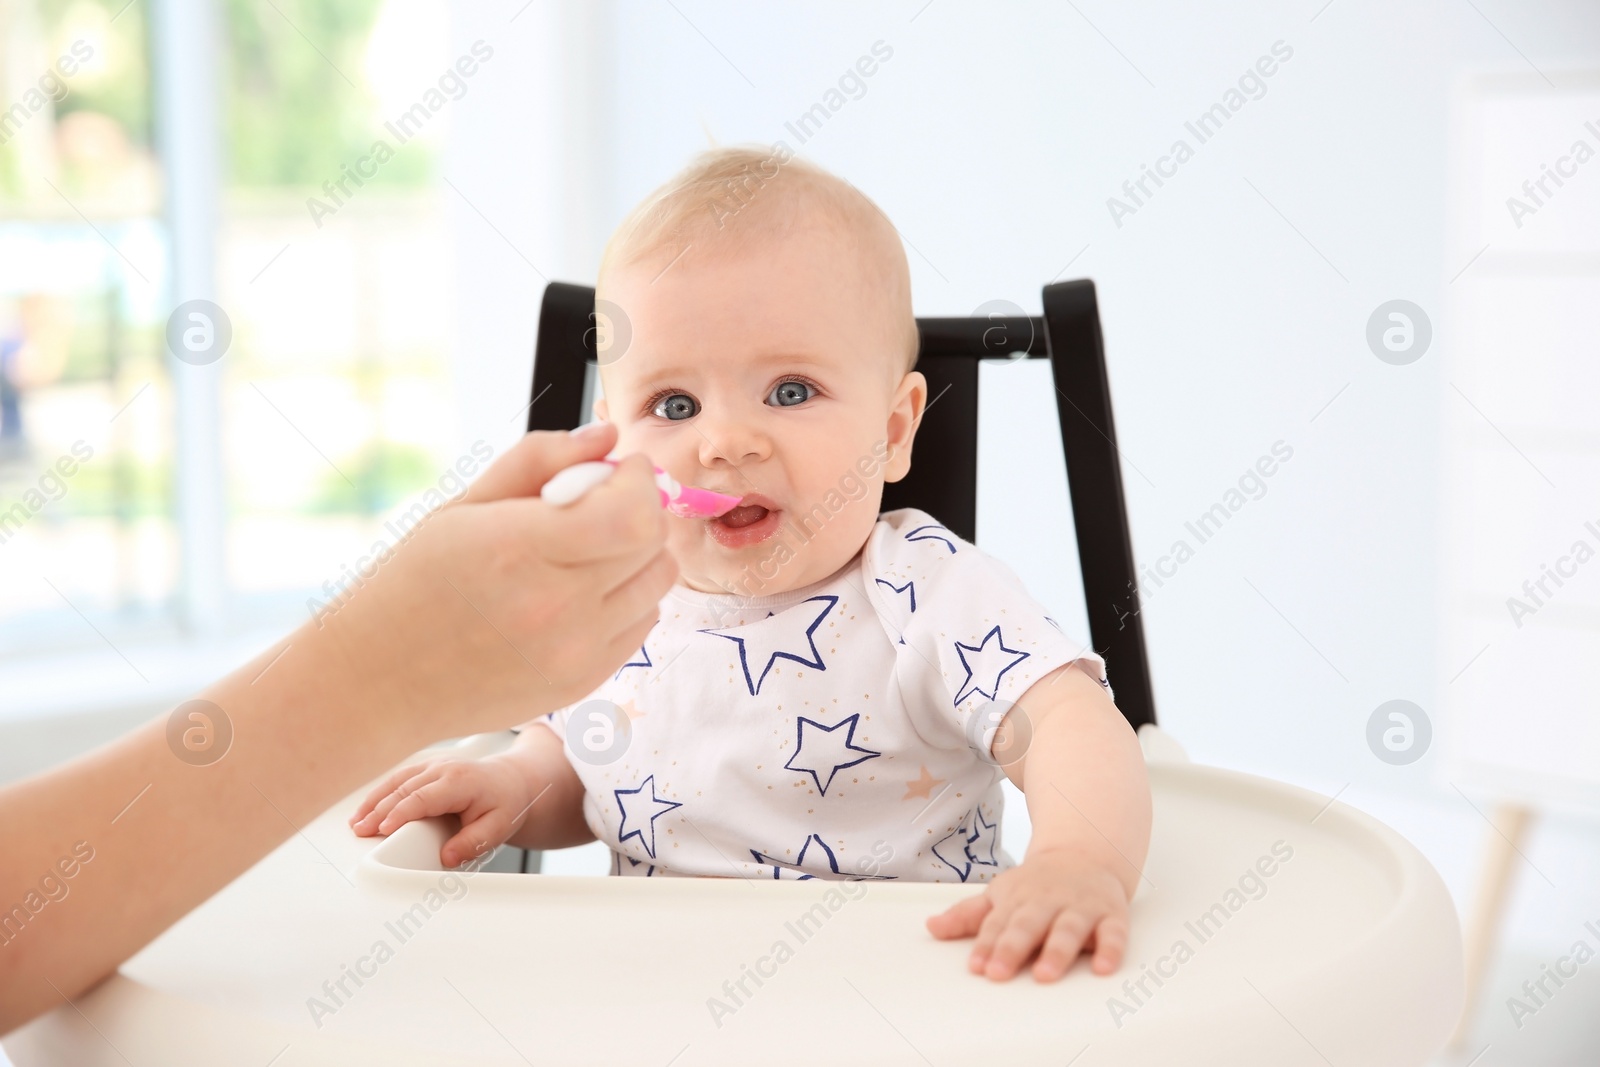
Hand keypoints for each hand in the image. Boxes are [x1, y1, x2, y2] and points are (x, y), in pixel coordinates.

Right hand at [323, 423, 678, 739]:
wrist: (382, 679)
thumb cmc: (414, 583)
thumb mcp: (462, 506)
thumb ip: (540, 460)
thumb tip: (606, 437)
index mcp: (519, 549)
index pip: (632, 512)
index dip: (639, 481)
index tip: (621, 469)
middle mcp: (555, 607)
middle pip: (652, 541)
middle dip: (640, 506)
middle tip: (600, 502)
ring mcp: (574, 652)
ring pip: (658, 581)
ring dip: (639, 551)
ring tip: (589, 548)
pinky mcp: (583, 681)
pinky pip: (644, 621)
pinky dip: (629, 596)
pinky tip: (583, 589)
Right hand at [349, 755, 535, 867]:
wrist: (513, 781)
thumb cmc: (506, 803)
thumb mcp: (499, 827)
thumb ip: (474, 842)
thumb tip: (448, 856)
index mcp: (460, 781)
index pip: (423, 797)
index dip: (400, 813)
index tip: (382, 829)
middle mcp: (444, 769)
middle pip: (404, 789)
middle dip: (379, 810)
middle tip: (360, 832)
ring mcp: (433, 765)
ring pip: (397, 781)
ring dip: (374, 801)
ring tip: (356, 823)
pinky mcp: (426, 767)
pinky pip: (399, 778)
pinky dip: (380, 794)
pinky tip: (366, 809)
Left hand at [925, 846, 1129, 980]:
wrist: (1086, 852)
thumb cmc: (1037, 884)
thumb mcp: (1000, 895)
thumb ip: (967, 916)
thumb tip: (931, 927)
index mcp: (1017, 899)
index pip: (998, 923)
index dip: (985, 944)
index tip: (975, 966)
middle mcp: (1047, 902)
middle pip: (1028, 924)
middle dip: (1013, 948)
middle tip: (999, 973)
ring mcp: (1080, 907)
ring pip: (1069, 929)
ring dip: (1057, 951)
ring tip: (1045, 975)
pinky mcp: (1111, 915)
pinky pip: (1114, 933)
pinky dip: (1111, 950)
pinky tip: (1104, 968)